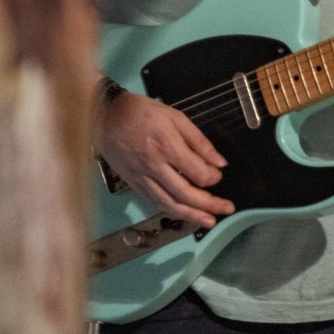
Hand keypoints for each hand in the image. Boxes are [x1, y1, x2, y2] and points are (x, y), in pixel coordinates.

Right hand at [96, 90, 234, 228]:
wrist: (105, 117)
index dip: (213, 177)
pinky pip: (155, 203)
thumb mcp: (174, 116)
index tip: (218, 175)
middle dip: (210, 204)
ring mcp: (143, 178)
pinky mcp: (134, 184)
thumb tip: (219, 162)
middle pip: (186, 194)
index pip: (197, 173)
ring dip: (192, 216)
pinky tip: (183, 214)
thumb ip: (198, 140)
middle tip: (227, 208)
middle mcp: (155, 167)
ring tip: (209, 221)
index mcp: (167, 146)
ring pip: (170, 204)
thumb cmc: (142, 112)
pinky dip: (172, 211)